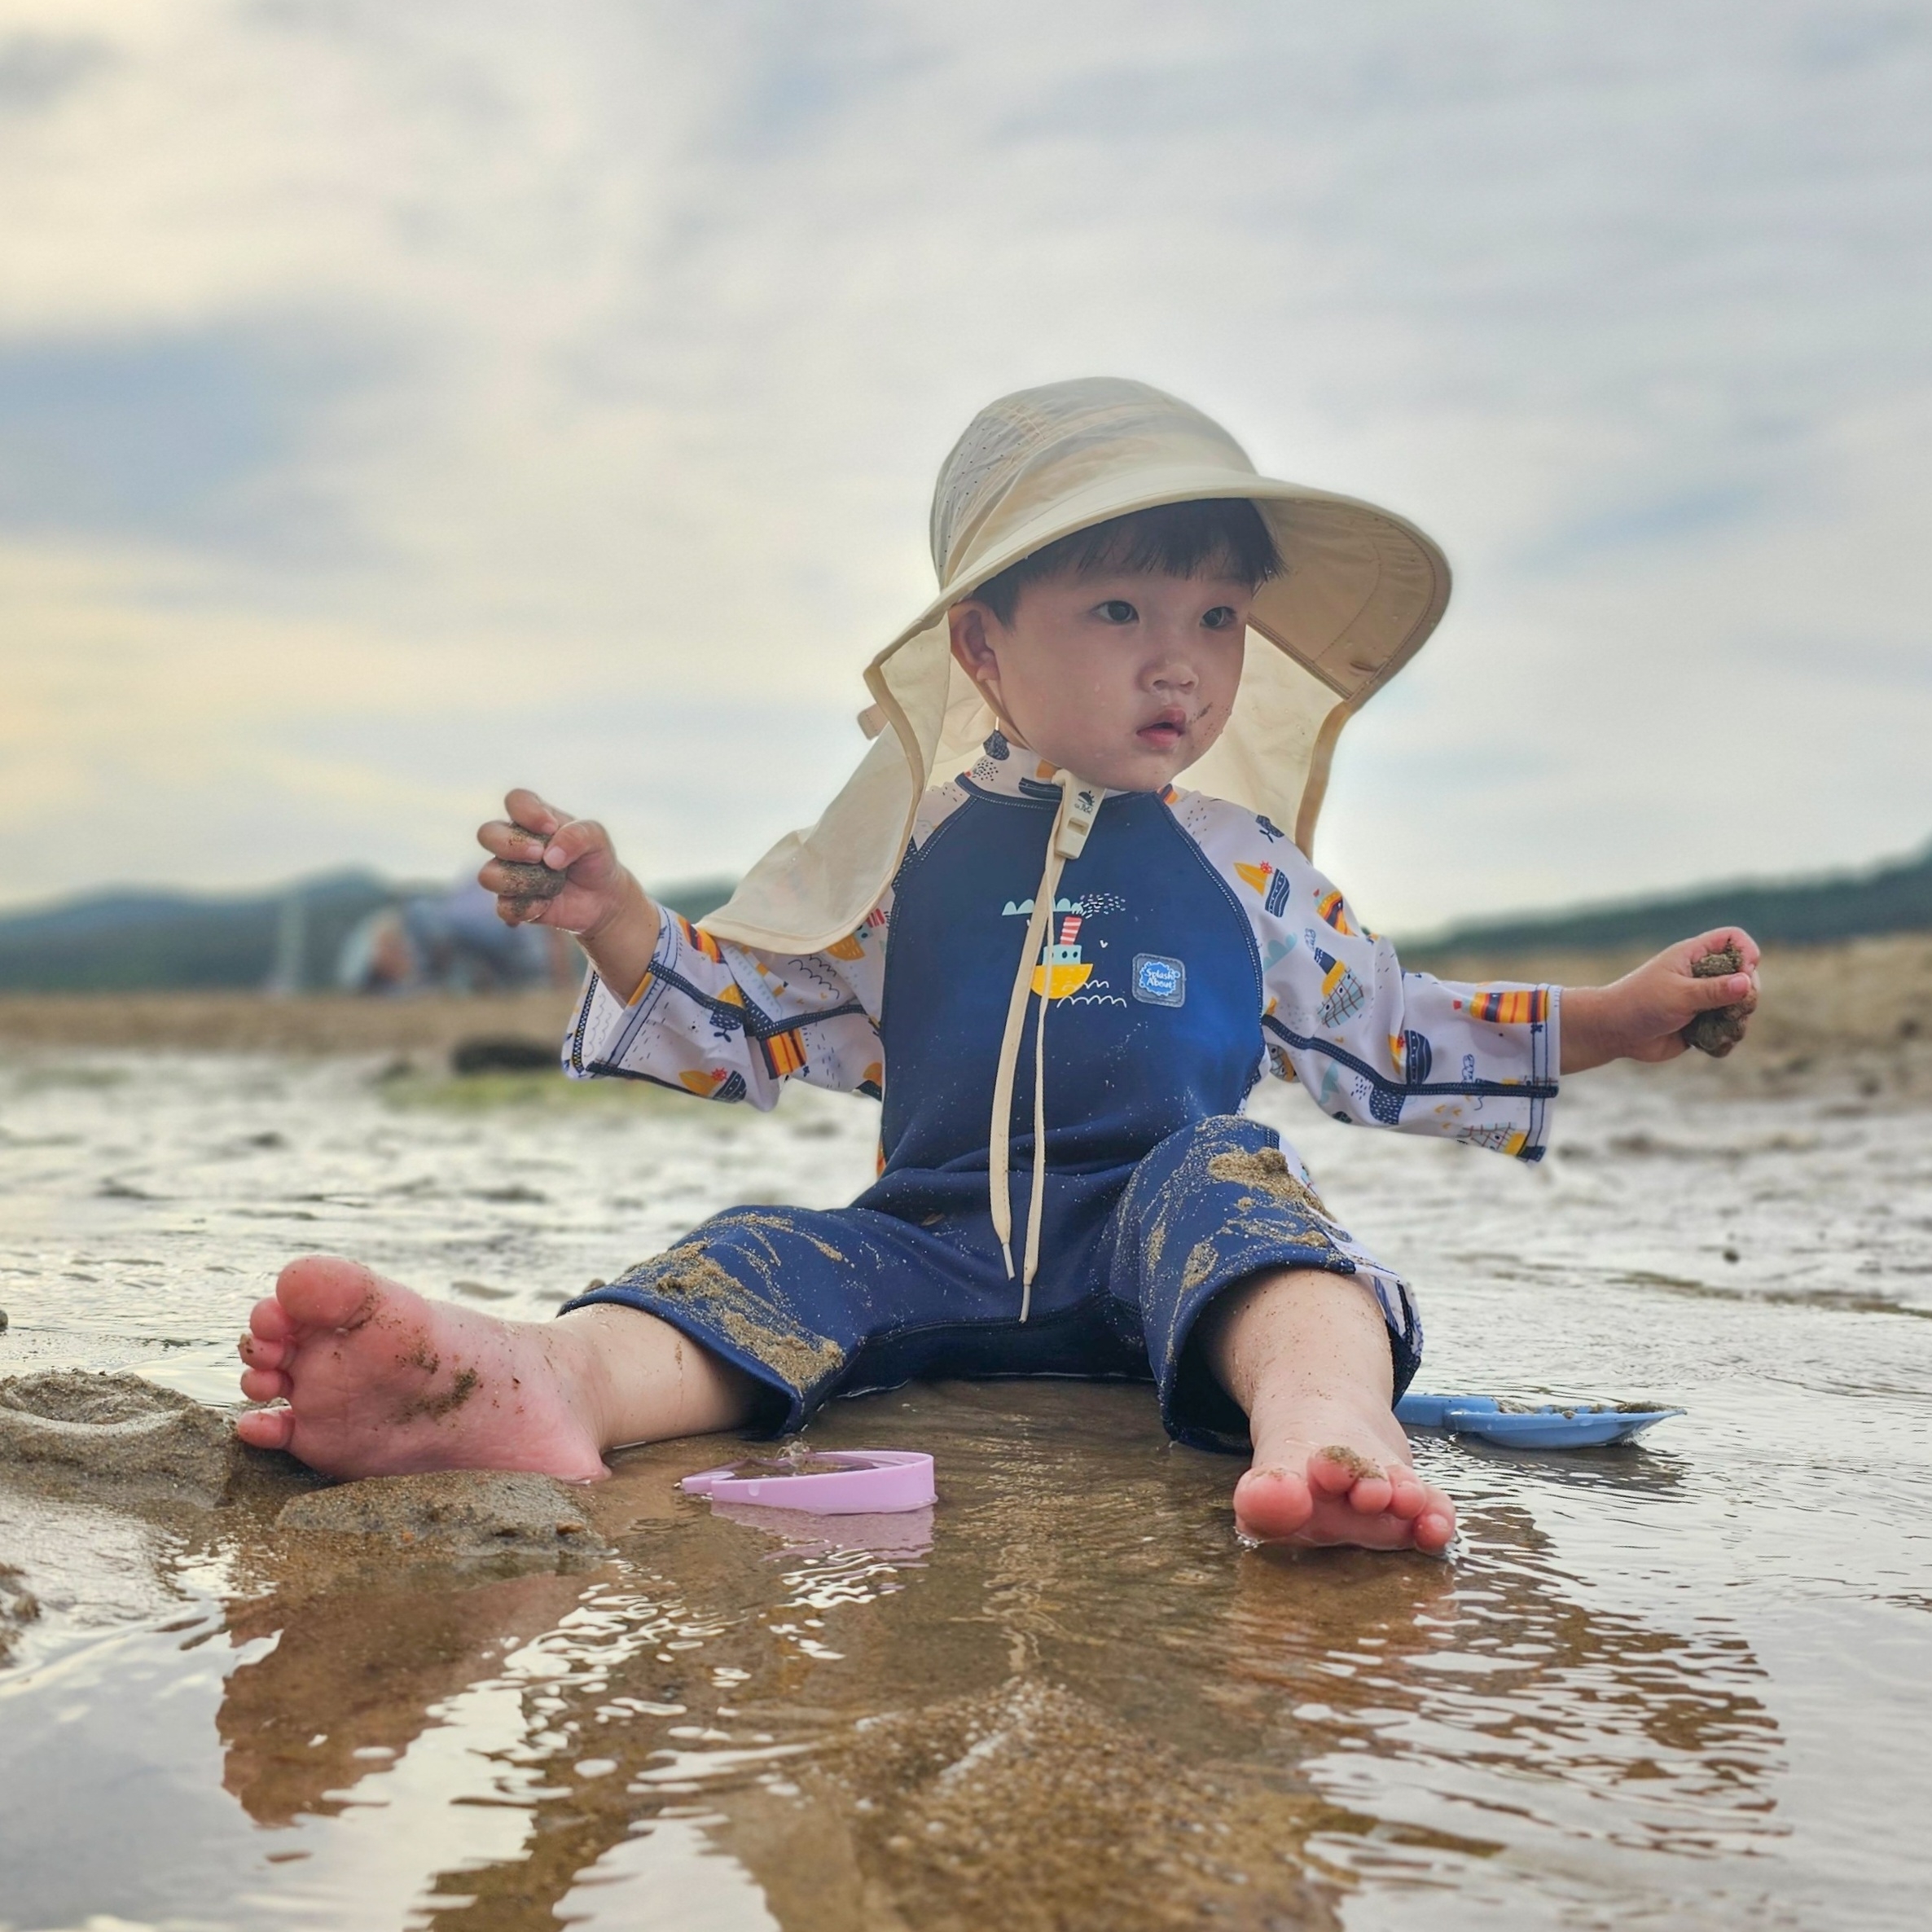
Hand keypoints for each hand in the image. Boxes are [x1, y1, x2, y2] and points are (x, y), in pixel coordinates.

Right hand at [476, 789, 659, 994]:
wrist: (603, 897)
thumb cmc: (595, 859)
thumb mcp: (597, 839)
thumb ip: (578, 835)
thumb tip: (550, 857)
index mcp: (533, 819)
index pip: (515, 801)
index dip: (528, 812)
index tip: (552, 827)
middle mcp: (514, 843)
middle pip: (487, 834)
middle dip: (512, 845)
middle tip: (541, 855)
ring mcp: (509, 873)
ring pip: (489, 875)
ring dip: (521, 881)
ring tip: (551, 884)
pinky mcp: (512, 903)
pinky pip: (504, 907)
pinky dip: (527, 907)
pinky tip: (547, 904)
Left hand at [1558, 928, 1760, 1072]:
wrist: (1613, 1032)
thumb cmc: (1640, 1004)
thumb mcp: (1679, 995)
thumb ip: (1714, 990)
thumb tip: (1747, 982)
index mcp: (1694, 956)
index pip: (1733, 939)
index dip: (1746, 952)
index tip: (1745, 972)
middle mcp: (1702, 976)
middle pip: (1746, 976)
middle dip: (1747, 995)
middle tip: (1733, 1010)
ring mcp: (1703, 1000)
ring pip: (1740, 1007)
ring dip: (1737, 1022)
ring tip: (1720, 1031)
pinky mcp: (1701, 1024)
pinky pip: (1727, 1030)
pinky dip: (1725, 1039)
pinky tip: (1710, 1046)